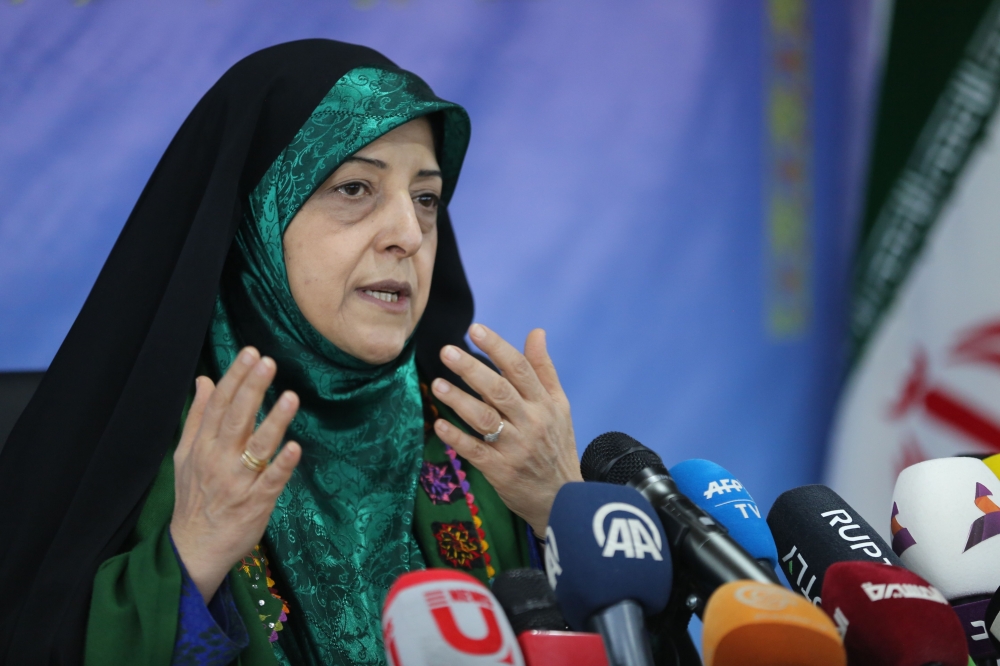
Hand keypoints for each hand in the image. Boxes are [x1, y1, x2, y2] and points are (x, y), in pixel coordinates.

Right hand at [170, 347, 300, 602]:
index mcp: (202, 447)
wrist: (193, 549)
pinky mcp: (255, 503)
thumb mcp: (185, 455)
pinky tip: (295, 447)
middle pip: (235, 419)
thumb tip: (203, 379)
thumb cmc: (193, 498)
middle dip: (251, 389)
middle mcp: (218, 460)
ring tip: (290, 397)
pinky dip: (282, 465)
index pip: (218, 405)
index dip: (234, 378)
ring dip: (273, 421)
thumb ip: (197, 417)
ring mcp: (237, 482)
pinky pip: (271, 482)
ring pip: (257, 447)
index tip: (250, 353)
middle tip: (267, 362)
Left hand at [431, 324, 581, 534]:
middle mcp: (531, 423)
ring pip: (485, 419)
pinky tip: (440, 424)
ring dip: (459, 400)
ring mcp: (515, 447)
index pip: (520, 369)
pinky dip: (457, 438)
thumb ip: (544, 369)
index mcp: (544, 404)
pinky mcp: (500, 471)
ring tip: (437, 384)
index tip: (475, 329)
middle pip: (499, 390)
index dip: (498, 347)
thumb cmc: (557, 445)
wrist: (562, 498)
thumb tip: (536, 332)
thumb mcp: (559, 406)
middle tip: (447, 351)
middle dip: (472, 369)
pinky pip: (475, 451)